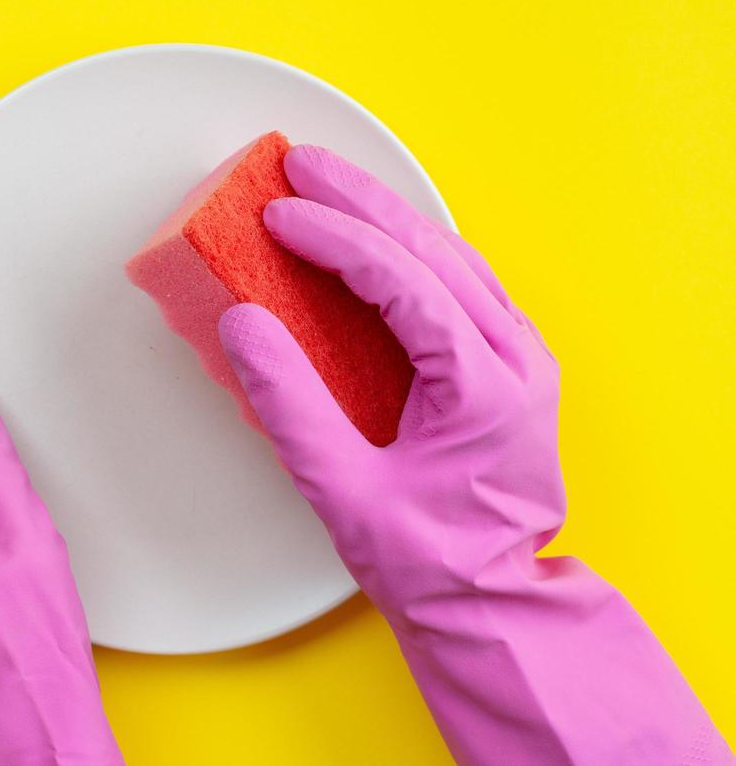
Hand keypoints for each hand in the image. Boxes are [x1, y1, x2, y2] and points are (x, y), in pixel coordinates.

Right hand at [217, 145, 730, 764]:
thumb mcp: (339, 490)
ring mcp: (522, 358)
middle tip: (299, 162)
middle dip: (360, 198)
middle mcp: (516, 360)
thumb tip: (244, 323)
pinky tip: (372, 227)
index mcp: (483, 387)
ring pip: (454, 255)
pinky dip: (409, 244)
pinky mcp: (510, 363)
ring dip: (386, 212)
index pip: (403, 282)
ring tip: (325, 180)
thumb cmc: (422, 560)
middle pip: (435, 248)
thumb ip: (288, 403)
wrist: (490, 604)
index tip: (279, 216)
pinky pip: (461, 279)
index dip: (335, 238)